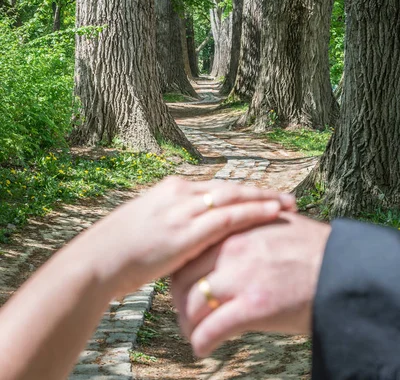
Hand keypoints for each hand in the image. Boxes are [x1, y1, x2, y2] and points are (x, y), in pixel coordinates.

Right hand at [79, 176, 295, 295]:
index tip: (265, 195)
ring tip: (289, 203)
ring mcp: (184, 210)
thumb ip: (173, 226)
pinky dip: (253, 212)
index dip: (244, 191)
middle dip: (261, 192)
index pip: (216, 187)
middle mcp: (181, 193)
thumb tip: (191, 238)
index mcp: (172, 190)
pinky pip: (228, 217)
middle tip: (287, 196)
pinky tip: (273, 212)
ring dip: (264, 199)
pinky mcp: (186, 230)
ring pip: (234, 198)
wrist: (99, 260)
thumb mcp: (149, 228)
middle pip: (230, 187)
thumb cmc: (120, 250)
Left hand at [172, 213, 330, 356]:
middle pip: (183, 278)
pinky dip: (201, 342)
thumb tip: (228, 233)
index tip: (181, 284)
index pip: (189, 250)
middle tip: (185, 312)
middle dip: (179, 300)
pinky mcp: (253, 307)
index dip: (180, 271)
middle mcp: (231, 250)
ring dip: (188, 324)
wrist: (341, 268)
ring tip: (194, 333)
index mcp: (234, 229)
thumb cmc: (310, 247)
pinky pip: (211, 329)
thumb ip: (244, 226)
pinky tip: (203, 348)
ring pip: (192, 305)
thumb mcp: (271, 223)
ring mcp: (241, 278)